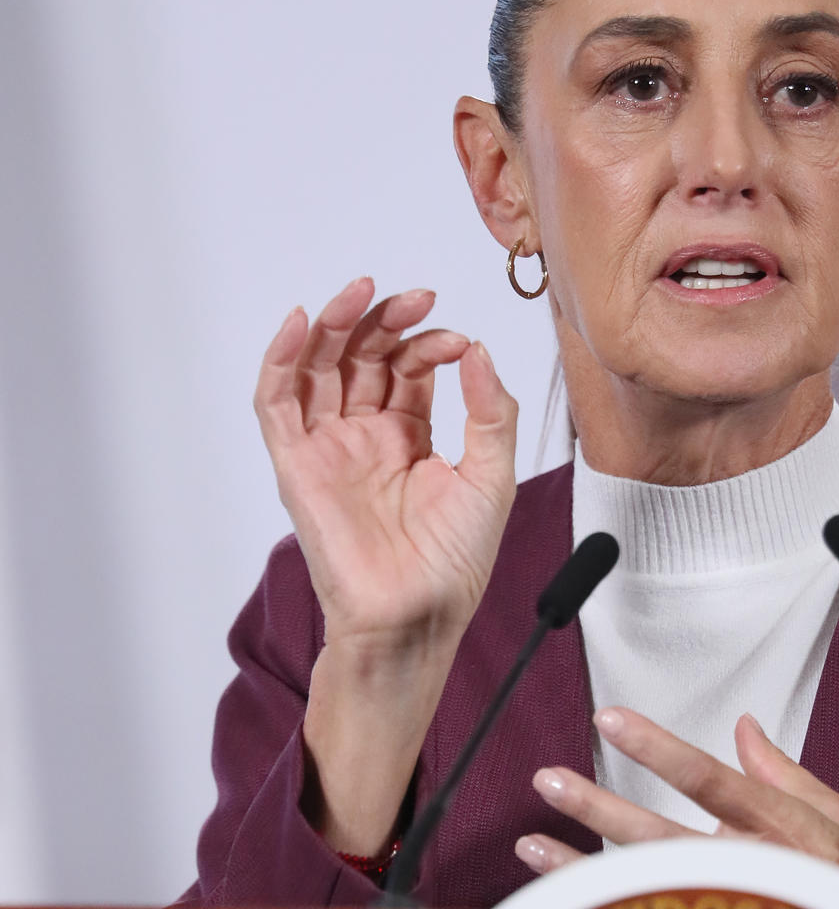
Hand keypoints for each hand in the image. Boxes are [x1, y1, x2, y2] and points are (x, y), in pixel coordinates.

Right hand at [254, 276, 518, 855]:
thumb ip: (490, 413)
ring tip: (361, 293)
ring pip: (318, 367)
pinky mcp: (297, 465)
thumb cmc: (454, 562)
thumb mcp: (491, 476)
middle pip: (361, 357)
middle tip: (412, 299)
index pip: (408, 368)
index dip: (428, 343)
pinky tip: (304, 325)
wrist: (417, 615)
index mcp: (409, 437)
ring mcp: (327, 448)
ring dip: (335, 325)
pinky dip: (282, 359)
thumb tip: (481, 351)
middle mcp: (364, 436)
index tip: (458, 341)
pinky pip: (277, 402)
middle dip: (383, 321)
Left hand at [517, 708, 838, 908]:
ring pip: (645, 890)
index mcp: (786, 830)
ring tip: (528, 845)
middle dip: (600, 806)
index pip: (714, 781)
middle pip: (663, 837)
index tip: (611, 719)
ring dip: (579, 868)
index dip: (659, 750)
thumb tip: (743, 728)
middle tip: (548, 779)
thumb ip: (786, 775)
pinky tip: (559, 907)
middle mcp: (754, 874)